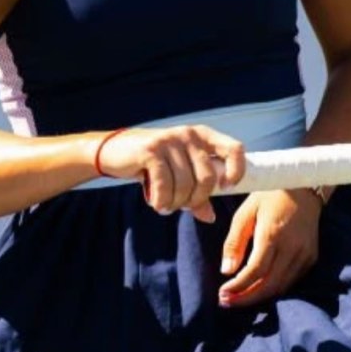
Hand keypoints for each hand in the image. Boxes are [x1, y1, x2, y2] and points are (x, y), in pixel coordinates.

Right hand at [95, 125, 245, 223]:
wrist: (114, 152)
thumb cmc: (151, 165)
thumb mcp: (177, 175)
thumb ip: (196, 194)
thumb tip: (210, 217)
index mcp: (202, 136)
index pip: (234, 149)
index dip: (236, 171)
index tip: (226, 187)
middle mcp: (188, 134)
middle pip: (207, 177)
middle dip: (195, 200)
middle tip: (180, 205)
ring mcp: (169, 140)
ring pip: (185, 185)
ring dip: (175, 203)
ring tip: (165, 205)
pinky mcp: (151, 150)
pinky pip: (165, 185)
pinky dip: (162, 201)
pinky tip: (155, 203)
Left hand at [218, 189, 321, 306]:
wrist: (303, 187)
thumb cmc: (268, 196)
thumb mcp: (245, 213)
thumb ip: (234, 242)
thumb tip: (226, 271)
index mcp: (272, 234)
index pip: (255, 271)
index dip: (238, 287)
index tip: (222, 294)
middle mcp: (292, 248)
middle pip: (269, 285)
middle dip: (246, 298)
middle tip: (227, 302)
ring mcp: (305, 254)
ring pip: (282, 287)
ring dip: (259, 297)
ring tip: (239, 298)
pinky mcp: (312, 257)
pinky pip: (292, 281)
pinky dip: (274, 288)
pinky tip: (259, 288)